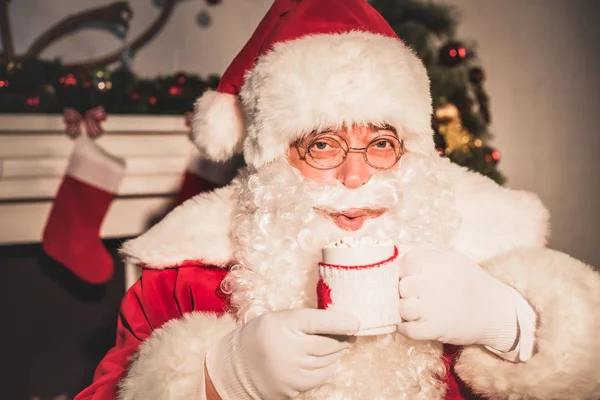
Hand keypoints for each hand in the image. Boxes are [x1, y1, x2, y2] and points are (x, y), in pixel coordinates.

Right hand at [206, 308, 358, 399]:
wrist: (237, 368)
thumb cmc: (262, 335)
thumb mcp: (278, 318)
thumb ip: (304, 319)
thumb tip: (340, 321)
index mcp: (283, 324)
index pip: (319, 322)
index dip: (341, 321)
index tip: (357, 321)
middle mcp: (289, 348)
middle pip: (330, 343)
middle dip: (344, 337)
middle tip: (350, 331)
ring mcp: (293, 371)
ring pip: (330, 360)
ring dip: (338, 351)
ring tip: (339, 343)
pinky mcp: (296, 387)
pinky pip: (323, 375)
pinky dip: (329, 366)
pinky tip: (327, 359)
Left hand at [396, 248, 517, 350]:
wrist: (497, 312)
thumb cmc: (471, 282)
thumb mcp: (451, 259)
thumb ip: (424, 253)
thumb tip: (394, 251)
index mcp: (437, 263)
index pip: (405, 263)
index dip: (405, 271)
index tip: (413, 277)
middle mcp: (432, 283)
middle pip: (401, 286)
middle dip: (406, 291)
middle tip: (418, 295)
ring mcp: (432, 308)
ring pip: (402, 308)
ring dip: (406, 310)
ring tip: (419, 309)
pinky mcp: (434, 329)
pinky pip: (406, 330)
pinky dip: (407, 328)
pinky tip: (416, 323)